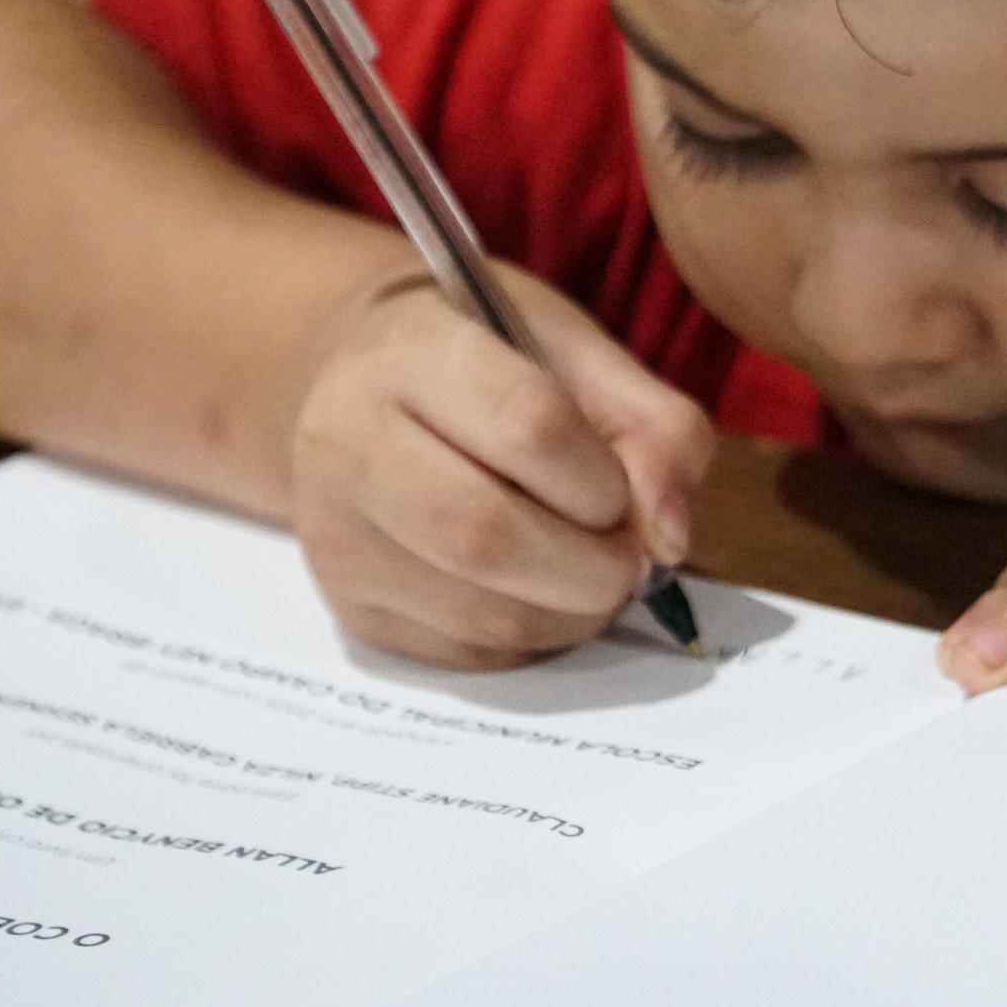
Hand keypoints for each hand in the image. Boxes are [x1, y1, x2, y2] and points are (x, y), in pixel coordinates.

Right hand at [287, 266, 714, 668]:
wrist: (376, 391)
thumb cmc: (494, 364)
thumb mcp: (583, 356)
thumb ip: (655, 427)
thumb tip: (669, 536)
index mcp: (415, 350)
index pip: (528, 426)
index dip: (602, 479)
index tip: (622, 491)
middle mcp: (350, 442)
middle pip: (485, 535)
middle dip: (592, 567)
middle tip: (628, 559)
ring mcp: (337, 536)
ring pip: (481, 614)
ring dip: (571, 613)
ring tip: (589, 572)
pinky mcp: (350, 609)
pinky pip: (467, 655)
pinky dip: (533, 640)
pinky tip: (541, 594)